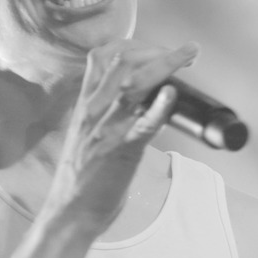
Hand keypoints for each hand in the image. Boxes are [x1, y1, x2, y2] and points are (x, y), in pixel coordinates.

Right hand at [46, 39, 196, 232]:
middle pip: (122, 61)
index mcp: (85, 106)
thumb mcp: (85, 136)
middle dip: (157, 49)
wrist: (68, 213)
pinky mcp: (121, 152)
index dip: (133, 45)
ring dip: (166, 64)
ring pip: (133, 84)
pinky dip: (159, 107)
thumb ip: (105, 115)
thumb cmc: (80, 179)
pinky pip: (141, 125)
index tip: (157, 48)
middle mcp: (94, 111)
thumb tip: (138, 102)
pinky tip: (172, 94)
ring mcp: (107, 130)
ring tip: (189, 56)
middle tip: (186, 52)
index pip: (101, 57)